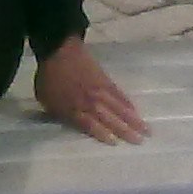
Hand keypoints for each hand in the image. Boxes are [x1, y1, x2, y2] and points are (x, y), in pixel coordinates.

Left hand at [34, 36, 148, 144]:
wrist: (59, 50)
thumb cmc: (49, 77)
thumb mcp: (46, 100)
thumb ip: (59, 114)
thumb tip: (70, 122)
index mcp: (73, 108)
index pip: (90, 125)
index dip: (102, 134)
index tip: (116, 143)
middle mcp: (90, 101)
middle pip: (109, 118)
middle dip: (125, 130)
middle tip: (140, 141)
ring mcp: (100, 91)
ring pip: (118, 107)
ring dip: (133, 119)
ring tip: (146, 130)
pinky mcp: (106, 80)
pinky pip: (119, 94)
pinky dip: (128, 103)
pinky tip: (135, 111)